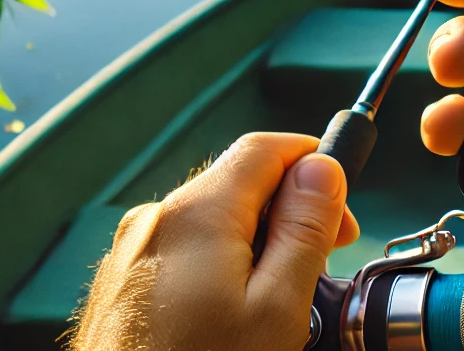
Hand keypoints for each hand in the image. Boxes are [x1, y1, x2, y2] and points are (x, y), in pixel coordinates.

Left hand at [72, 133, 358, 350]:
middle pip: (240, 182)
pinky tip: (233, 316)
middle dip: (289, 210)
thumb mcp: (277, 311)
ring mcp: (131, 255)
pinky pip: (184, 251)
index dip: (315, 165)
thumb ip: (304, 229)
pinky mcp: (122, 288)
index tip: (341, 211)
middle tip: (323, 260)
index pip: (267, 147)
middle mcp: (155, 221)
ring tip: (280, 300)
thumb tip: (322, 167)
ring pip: (213, 220)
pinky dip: (220, 266)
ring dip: (257, 242)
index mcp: (195, 213)